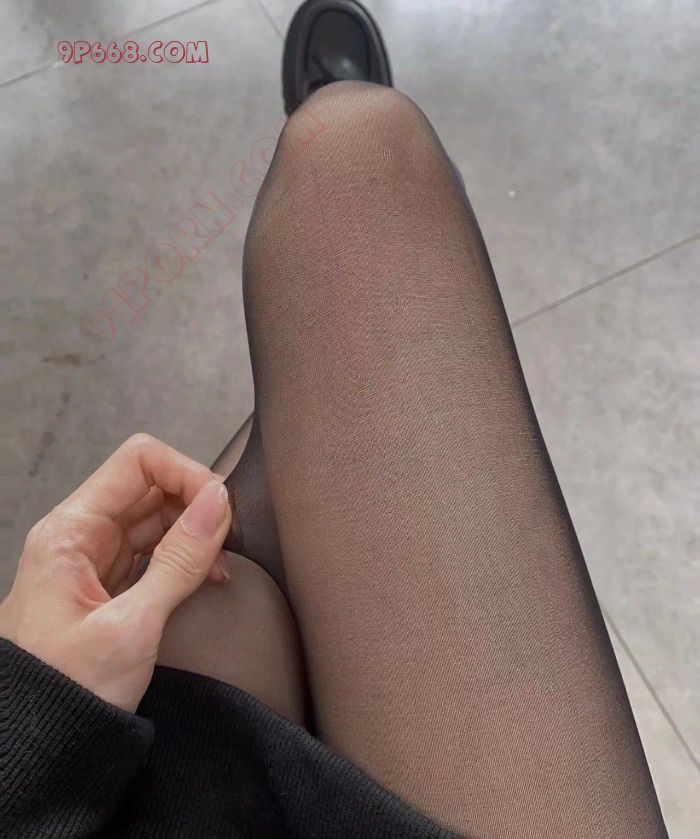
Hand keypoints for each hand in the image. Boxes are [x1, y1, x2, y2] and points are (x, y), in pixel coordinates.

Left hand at [0, 434, 231, 711]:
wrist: (37, 750)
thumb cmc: (65, 693)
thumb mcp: (132, 626)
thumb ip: (180, 560)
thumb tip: (219, 503)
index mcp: (71, 531)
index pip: (138, 461)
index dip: (185, 472)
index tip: (220, 505)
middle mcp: (80, 536)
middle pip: (151, 485)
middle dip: (195, 504)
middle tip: (227, 539)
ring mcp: (94, 560)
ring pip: (157, 518)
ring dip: (194, 532)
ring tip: (218, 562)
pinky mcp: (108, 585)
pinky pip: (153, 550)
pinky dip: (184, 556)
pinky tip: (205, 575)